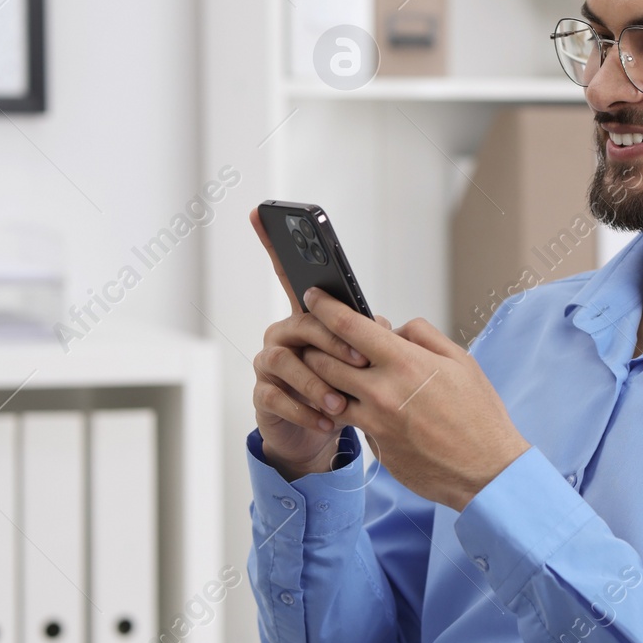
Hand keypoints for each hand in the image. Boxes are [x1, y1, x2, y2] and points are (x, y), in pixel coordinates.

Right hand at [248, 208, 385, 479]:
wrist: (320, 430)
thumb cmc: (344, 385)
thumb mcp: (360, 358)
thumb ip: (367, 335)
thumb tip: (384, 326)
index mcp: (306, 317)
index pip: (287, 274)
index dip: (274, 245)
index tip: (259, 211)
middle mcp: (282, 334)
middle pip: (302, 324)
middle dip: (332, 342)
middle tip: (361, 363)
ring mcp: (269, 364)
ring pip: (286, 363)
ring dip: (317, 383)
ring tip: (342, 403)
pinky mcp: (263, 395)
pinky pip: (277, 397)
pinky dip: (305, 410)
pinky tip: (326, 421)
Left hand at [296, 286, 530, 509]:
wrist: (486, 470)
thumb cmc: (478, 415)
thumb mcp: (461, 361)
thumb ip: (423, 336)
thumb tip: (395, 328)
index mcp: (405, 362)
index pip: (348, 325)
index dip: (325, 307)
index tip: (313, 296)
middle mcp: (382, 391)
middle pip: (323, 360)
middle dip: (315, 346)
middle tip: (317, 340)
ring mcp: (374, 422)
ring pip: (327, 394)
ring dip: (324, 381)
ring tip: (334, 374)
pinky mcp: (375, 447)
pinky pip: (351, 422)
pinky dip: (349, 411)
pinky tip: (364, 408)